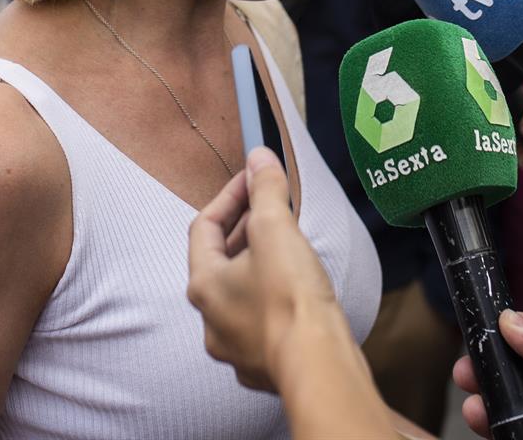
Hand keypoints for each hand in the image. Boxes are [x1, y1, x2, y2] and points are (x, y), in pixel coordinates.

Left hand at [186, 146, 339, 392]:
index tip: (254, 179)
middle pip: (220, 262)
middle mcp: (210, 320)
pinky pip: (261, 324)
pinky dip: (273, 301)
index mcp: (203, 285)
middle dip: (244, 230)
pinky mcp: (262, 365)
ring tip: (288, 248)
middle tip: (272, 209)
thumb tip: (258, 158)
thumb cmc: (291, 300)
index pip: (204, 226)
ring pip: (240, 295)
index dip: (229, 196)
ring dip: (258, 266)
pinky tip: (296, 293)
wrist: (319, 365)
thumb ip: (265, 189)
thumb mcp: (276, 229)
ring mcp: (235, 347)